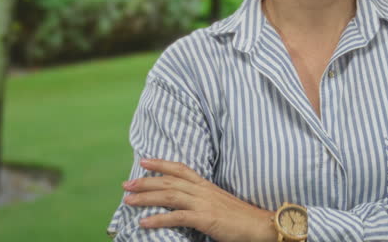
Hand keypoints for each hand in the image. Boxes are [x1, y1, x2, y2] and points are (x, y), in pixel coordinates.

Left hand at [123, 158, 276, 241]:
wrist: (261, 226)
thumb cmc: (242, 218)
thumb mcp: (220, 203)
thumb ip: (204, 200)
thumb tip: (188, 204)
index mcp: (207, 185)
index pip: (180, 169)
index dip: (161, 163)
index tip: (143, 161)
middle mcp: (203, 190)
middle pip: (169, 181)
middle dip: (146, 182)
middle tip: (126, 184)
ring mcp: (204, 203)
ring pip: (169, 195)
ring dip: (146, 197)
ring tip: (128, 200)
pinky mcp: (206, 218)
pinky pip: (177, 217)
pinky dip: (158, 219)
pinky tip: (144, 222)